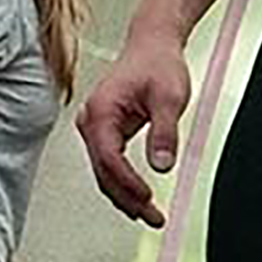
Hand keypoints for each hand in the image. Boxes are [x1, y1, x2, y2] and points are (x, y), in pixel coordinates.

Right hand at [77, 34, 193, 226]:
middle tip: (153, 217)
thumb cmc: (158, 63)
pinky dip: (123, 183)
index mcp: (101, 110)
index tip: (147, 196)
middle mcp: (91, 120)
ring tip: (149, 215)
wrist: (153, 45)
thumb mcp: (169, 98)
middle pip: (103, 171)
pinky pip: (109, 164)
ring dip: (125, 195)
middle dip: (127, 198)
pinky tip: (139, 198)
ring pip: (104, 172)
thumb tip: (162, 165)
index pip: (108, 157)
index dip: (127, 182)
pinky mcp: (104, 131)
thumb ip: (165, 132)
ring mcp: (95, 127)